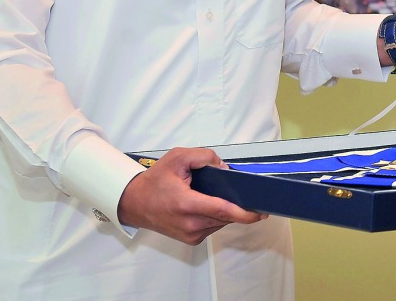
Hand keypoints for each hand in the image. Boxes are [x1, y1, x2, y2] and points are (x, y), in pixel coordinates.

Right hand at [117, 147, 265, 244]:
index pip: (223, 210)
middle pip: (226, 216)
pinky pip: (213, 226)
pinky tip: (206, 204)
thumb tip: (224, 167)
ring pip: (221, 221)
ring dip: (224, 209)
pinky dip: (215, 215)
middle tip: (235, 190)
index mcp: (187, 205)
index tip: (261, 212)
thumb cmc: (154, 181)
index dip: (245, 213)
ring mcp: (191, 234)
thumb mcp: (177, 158)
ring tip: (211, 194)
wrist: (134, 203)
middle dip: (235, 203)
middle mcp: (190, 224)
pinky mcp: (191, 239)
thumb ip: (204, 157)